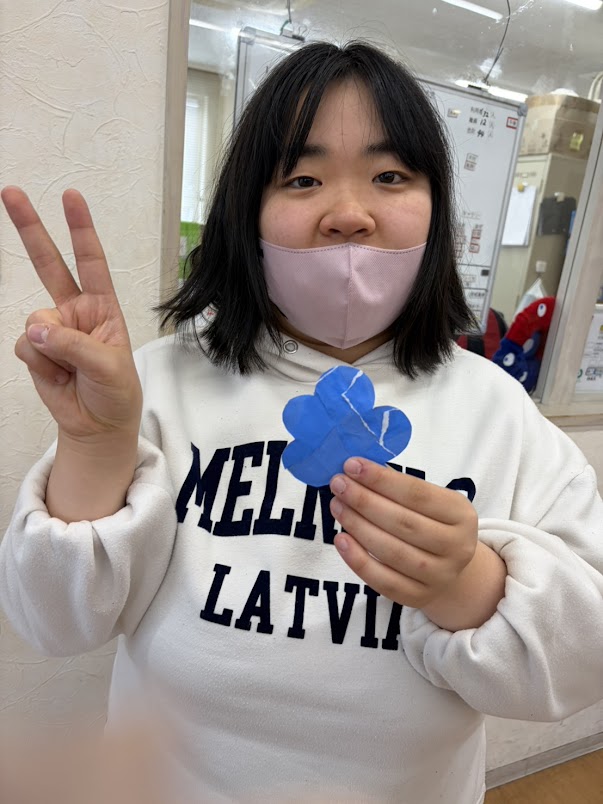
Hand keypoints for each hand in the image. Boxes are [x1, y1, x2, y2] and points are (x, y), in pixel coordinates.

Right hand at [3, 187, 141, 443]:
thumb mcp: (109, 367)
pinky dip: (40, 364)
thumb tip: (35, 327)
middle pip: (49, 264)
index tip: (71, 197)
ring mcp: (52, 329)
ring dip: (51, 347)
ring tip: (71, 369)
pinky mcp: (35, 349)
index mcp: (103, 307)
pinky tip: (57, 376)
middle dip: (31, 229)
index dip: (81, 229)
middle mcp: (75, 311)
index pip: (92, 262)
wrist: (98, 425)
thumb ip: (74, 344)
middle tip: (11, 192)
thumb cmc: (115, 392)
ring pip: (35, 320)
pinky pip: (25, 346)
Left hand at [329, 458, 478, 610]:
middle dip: (365, 500)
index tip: (352, 465)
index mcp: (461, 514)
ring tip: (337, 506)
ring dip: (358, 526)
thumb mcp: (430, 501)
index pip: (417, 494)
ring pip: (392, 552)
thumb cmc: (431, 523)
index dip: (381, 479)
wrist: (450, 567)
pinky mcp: (419, 598)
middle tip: (338, 484)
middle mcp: (457, 547)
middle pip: (403, 522)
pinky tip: (341, 539)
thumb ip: (398, 488)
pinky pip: (384, 581)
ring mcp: (440, 576)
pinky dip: (358, 560)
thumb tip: (355, 471)